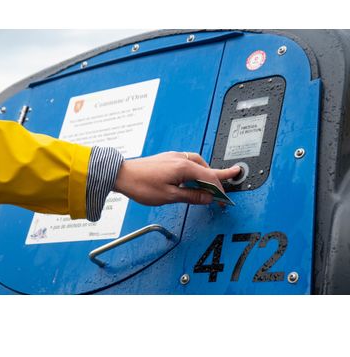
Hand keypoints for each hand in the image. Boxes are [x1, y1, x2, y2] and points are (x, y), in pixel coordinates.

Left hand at [114, 151, 240, 205]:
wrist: (122, 174)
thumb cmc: (141, 184)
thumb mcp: (168, 196)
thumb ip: (190, 196)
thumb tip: (206, 198)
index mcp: (183, 167)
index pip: (209, 177)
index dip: (219, 189)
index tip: (224, 198)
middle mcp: (180, 159)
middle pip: (206, 167)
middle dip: (219, 173)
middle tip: (234, 174)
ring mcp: (173, 157)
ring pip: (197, 163)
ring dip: (207, 171)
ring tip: (213, 180)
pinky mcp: (167, 159)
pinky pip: (188, 162)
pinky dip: (196, 169)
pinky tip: (193, 176)